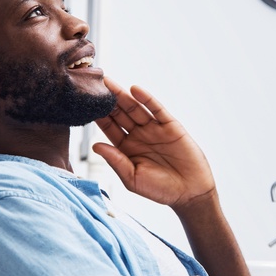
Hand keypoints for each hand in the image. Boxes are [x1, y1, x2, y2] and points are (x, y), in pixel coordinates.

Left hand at [92, 78, 215, 209]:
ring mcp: (154, 129)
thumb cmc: (160, 190)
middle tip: (94, 85)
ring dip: (122, 95)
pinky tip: (135, 89)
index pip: (109, 128)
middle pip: (119, 114)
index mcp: (127, 149)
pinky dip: (146, 98)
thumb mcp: (132, 179)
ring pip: (135, 108)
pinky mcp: (171, 125)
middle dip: (108, 100)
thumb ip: (115, 161)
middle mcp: (139, 136)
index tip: (85, 104)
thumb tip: (95, 146)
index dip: (98, 116)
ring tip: (109, 83)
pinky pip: (157, 109)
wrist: (190, 193)